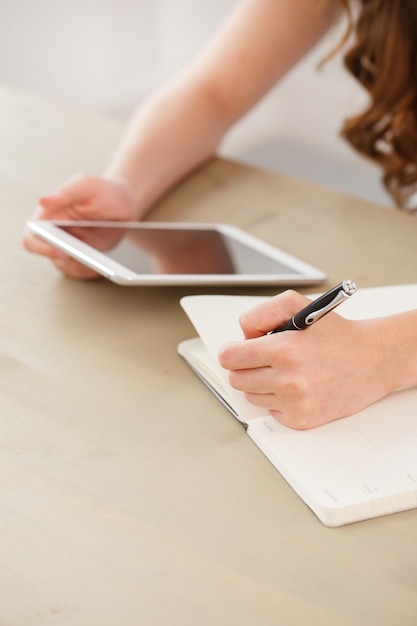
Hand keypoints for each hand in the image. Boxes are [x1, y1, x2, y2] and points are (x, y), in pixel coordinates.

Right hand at [22, 174, 136, 278]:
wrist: (126, 204)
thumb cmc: (103, 191)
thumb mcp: (87, 185)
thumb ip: (67, 192)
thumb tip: (43, 201)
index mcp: (49, 216)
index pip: (32, 237)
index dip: (41, 248)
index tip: (61, 251)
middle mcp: (55, 234)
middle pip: (49, 257)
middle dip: (65, 261)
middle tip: (85, 258)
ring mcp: (69, 248)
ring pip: (66, 267)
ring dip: (81, 267)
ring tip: (99, 262)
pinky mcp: (84, 258)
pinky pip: (82, 272)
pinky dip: (91, 271)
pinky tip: (104, 264)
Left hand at [218, 290, 392, 428]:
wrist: (373, 361)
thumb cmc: (335, 333)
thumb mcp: (296, 304)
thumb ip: (260, 314)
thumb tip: (242, 337)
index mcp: (284, 350)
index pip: (229, 357)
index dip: (233, 351)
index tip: (240, 350)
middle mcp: (289, 379)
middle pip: (236, 379)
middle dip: (246, 367)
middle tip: (266, 358)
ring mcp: (296, 403)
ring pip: (251, 396)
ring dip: (261, 384)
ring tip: (286, 370)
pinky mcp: (302, 420)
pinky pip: (271, 410)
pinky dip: (278, 399)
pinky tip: (297, 386)